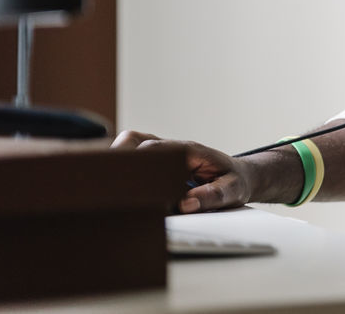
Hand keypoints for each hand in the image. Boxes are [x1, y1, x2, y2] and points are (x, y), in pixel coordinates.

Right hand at [111, 130, 255, 212]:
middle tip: (104, 184)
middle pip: (134, 140)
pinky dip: (120, 167)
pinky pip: (131, 155)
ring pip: (128, 145)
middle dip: (117, 158)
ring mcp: (161, 153)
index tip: (124, 181)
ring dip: (115, 160)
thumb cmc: (234, 182)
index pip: (155, 149)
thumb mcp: (233, 190)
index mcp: (188, 151)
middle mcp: (171, 148)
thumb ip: (213, 195)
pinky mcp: (155, 163)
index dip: (137, 162)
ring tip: (104, 186)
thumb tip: (186, 203)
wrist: (239, 176)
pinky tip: (114, 187)